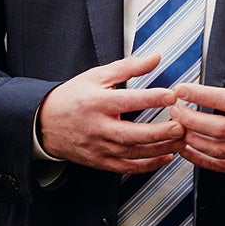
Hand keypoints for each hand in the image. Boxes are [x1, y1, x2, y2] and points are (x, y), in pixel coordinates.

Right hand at [37, 54, 183, 172]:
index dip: (150, 98)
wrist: (43, 123)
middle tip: (181, 126)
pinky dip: (148, 166)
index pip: (126, 101)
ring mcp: (98, 147)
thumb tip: (156, 57)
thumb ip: (129, 67)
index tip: (172, 95)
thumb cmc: (73, 96)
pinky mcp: (99, 161)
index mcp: (96, 103)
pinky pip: (126, 168)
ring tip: (181, 141)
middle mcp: (97, 127)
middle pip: (130, 134)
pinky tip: (166, 157)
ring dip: (159, 149)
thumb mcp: (97, 76)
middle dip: (158, 132)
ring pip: (131, 153)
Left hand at [168, 25, 224, 172]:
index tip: (181, 89)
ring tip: (177, 126)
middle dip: (190, 119)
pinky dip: (200, 159)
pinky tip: (187, 148)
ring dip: (192, 139)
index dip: (201, 95)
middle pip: (218, 127)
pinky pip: (220, 165)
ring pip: (216, 148)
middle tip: (173, 109)